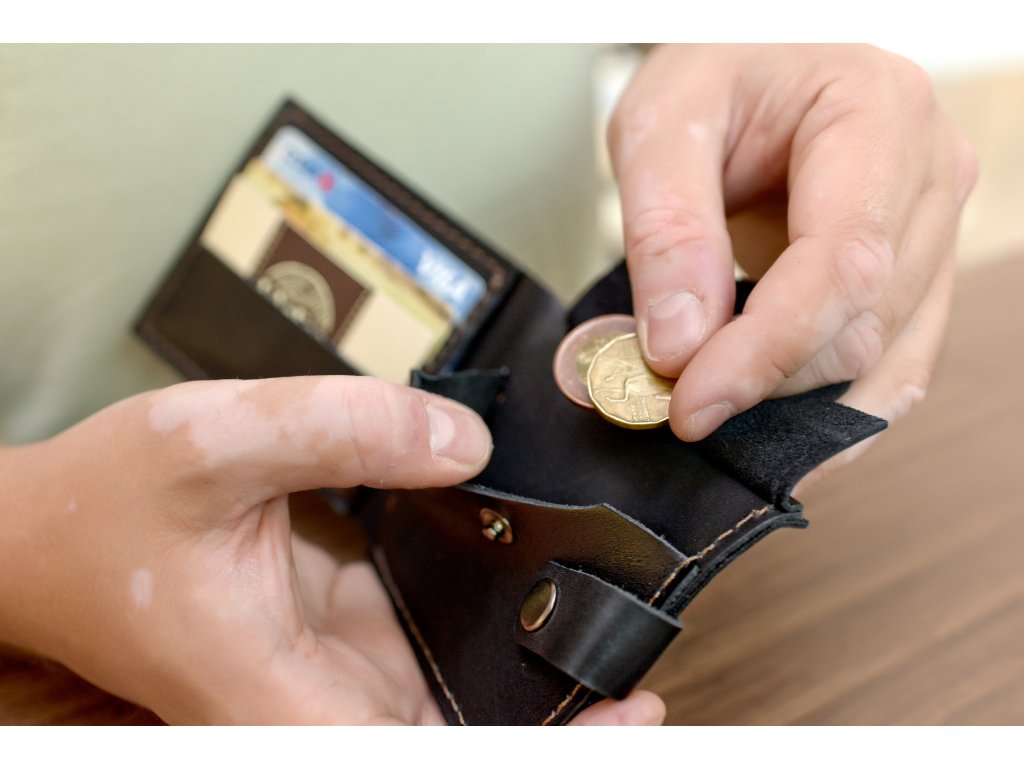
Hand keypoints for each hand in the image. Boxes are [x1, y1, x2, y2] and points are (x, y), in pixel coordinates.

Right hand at [0, 377, 664, 724]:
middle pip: (465, 735)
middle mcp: (321, 705)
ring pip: (462, 692)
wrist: (51, 533)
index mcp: (280, 703)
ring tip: (613, 605)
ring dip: (538, 665)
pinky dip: (494, 608)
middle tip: (644, 654)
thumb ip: (343, 430)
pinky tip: (540, 560)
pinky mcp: (347, 631)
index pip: (428, 762)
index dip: (541, 755)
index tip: (628, 719)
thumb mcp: (214, 441)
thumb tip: (468, 444)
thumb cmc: (104, 508)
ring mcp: (341, 670)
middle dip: (560, 712)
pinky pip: (439, 635)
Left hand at [609, 44, 976, 483]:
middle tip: (675, 402)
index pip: (843, 261)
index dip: (765, 349)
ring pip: (884, 360)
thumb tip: (680, 344)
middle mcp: (930, 174)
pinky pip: (893, 368)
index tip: (690, 402)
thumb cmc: (711, 82)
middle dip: (766, 381)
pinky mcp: (915, 278)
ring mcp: (932, 231)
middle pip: (865, 322)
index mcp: (878, 111)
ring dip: (794, 406)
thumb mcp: (661, 124)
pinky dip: (832, 414)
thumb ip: (668, 229)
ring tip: (715, 413)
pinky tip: (774, 434)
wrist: (747, 76)